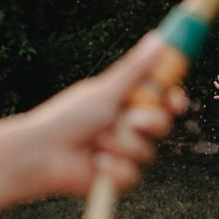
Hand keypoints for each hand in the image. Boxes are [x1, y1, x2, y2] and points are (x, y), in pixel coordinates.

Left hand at [22, 34, 186, 196]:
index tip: (175, 99)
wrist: (43, 153)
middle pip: (162, 125)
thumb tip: (159, 40)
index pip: (161, 99)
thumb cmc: (67, 117)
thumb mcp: (105, 90)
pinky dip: (115, 168)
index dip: (173, 100)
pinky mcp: (117, 178)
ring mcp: (123, 153)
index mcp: (125, 103)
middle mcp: (127, 127)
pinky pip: (133, 176)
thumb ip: (135, 70)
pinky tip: (95, 163)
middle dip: (151, 123)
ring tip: (96, 142)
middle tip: (135, 120)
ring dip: (123, 145)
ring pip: (148, 152)